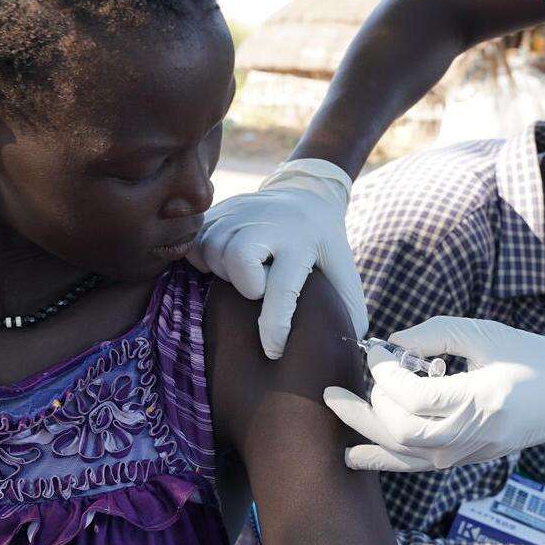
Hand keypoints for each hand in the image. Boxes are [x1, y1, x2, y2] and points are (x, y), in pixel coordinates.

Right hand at [191, 159, 367, 358]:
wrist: (307, 194)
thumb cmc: (324, 245)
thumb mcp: (344, 270)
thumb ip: (347, 308)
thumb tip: (349, 347)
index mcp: (302, 241)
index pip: (282, 288)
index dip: (275, 325)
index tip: (274, 350)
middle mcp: (269, 221)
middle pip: (236, 259)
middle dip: (243, 284)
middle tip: (258, 287)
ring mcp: (240, 211)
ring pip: (210, 248)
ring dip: (221, 271)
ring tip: (243, 273)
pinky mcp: (220, 209)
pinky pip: (194, 239)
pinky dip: (201, 257)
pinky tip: (222, 262)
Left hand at [323, 317, 544, 472]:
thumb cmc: (531, 357)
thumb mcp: (485, 334)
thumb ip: (434, 335)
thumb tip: (390, 344)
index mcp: (479, 401)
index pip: (412, 396)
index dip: (384, 372)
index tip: (376, 349)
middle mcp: (470, 435)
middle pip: (398, 430)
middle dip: (363, 405)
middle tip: (344, 382)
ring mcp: (467, 453)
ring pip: (401, 452)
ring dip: (364, 430)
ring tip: (337, 409)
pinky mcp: (464, 459)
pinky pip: (415, 464)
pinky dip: (381, 460)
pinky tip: (353, 455)